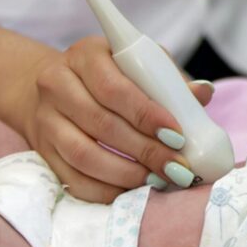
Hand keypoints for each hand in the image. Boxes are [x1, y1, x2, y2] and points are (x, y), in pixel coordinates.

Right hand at [19, 36, 214, 202]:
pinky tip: (133, 190)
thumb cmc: (112, 75)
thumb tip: (203, 93)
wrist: (58, 88)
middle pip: (101, 124)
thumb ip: (169, 80)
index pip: (114, 88)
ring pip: (83, 154)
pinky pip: (72, 178)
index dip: (147, 115)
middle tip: (178, 166)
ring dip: (126, 173)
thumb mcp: (139, 66)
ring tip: (158, 180)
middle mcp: (57, 84)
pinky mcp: (43, 150)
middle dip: (145, 150)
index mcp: (86, 56)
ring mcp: (46, 119)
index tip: (178, 134)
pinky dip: (106, 190)